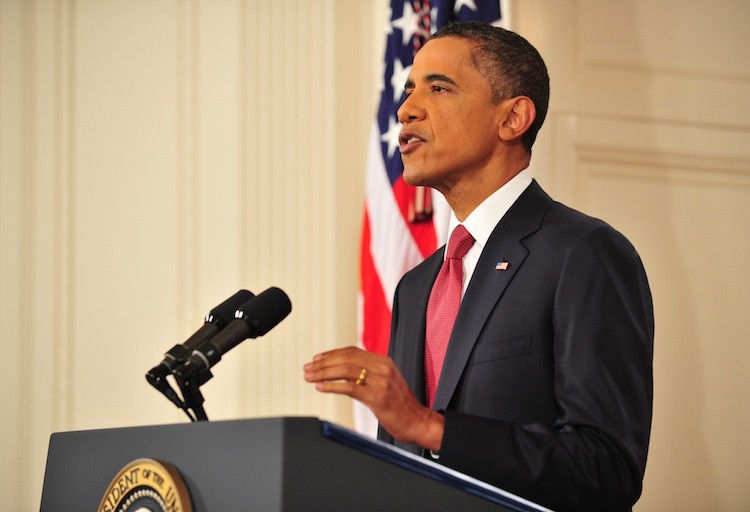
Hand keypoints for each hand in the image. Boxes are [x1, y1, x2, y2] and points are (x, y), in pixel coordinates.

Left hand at [303, 346, 443, 450]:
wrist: (418, 422)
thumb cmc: (400, 406)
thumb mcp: (386, 382)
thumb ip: (368, 374)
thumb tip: (342, 372)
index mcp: (384, 362)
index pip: (352, 351)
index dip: (332, 354)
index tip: (317, 359)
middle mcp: (383, 368)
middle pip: (346, 358)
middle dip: (323, 363)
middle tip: (308, 368)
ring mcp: (381, 382)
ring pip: (346, 370)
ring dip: (324, 373)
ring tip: (310, 377)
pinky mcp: (378, 397)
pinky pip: (350, 388)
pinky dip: (332, 386)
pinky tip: (321, 387)